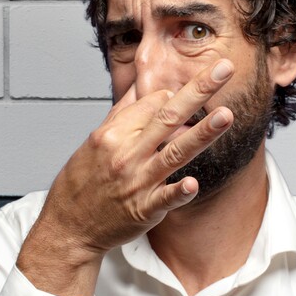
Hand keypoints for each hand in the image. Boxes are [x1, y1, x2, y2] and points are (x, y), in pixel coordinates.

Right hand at [16, 58, 235, 295]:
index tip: (188, 93)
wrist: (69, 226)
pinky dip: (178, 191)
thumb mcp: (95, 141)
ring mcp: (136, 182)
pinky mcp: (143, 210)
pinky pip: (165, 199)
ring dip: (201, 134)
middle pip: (168, 117)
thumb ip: (123, 114)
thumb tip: (143, 87)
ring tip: (226, 115)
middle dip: (198, 91)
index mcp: (113, 134)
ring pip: (174, 153)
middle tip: (224, 69)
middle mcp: (126, 154)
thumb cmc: (83, 182)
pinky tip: (193, 183)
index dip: (175, 95)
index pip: (152, 104)